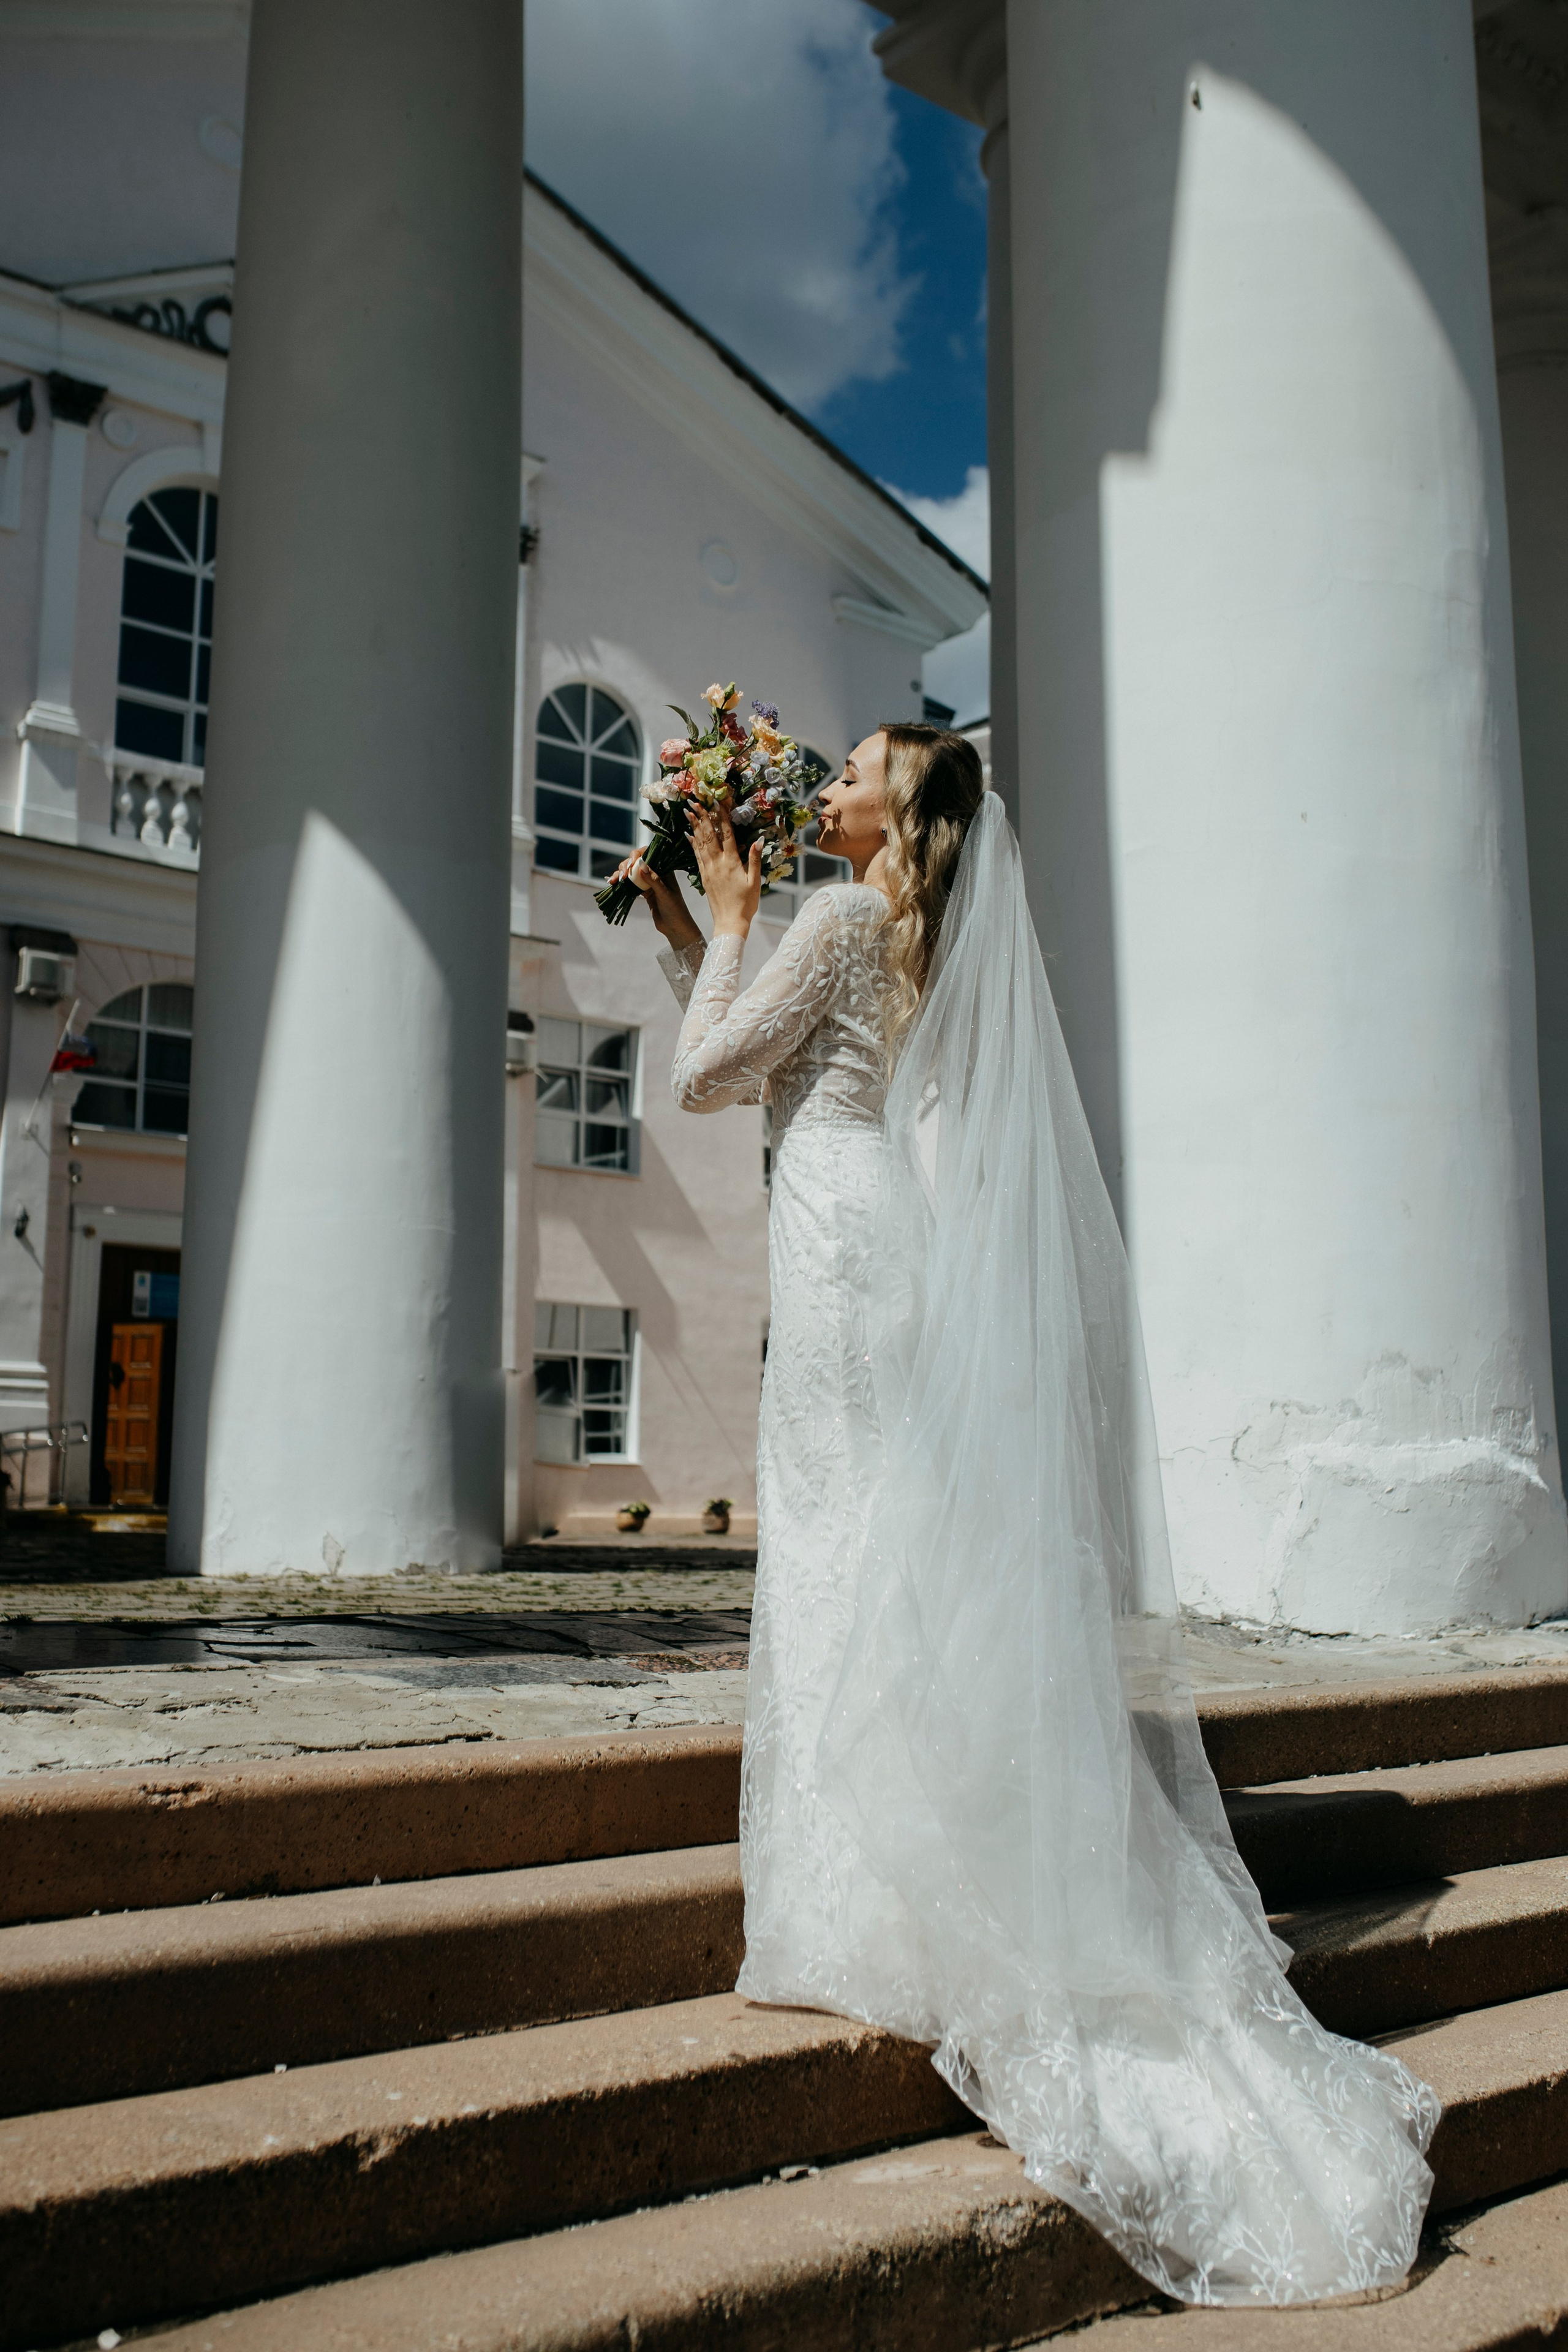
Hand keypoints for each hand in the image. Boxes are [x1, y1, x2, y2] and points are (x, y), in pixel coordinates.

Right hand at [610, 853, 701, 951]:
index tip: (631, 863)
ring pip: (632, 872)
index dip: (637, 855)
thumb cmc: (675, 909)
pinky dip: (622, 884)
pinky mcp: (643, 891)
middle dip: (626, 866)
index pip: (650, 854)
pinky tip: (613, 884)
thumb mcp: (664, 894)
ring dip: (621, 874)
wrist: (674, 927)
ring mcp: (649, 881)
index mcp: (665, 869)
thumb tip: (641, 864)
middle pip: (637, 862)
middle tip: (622, 876)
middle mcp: (656, 872)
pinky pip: (630, 884)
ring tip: (613, 881)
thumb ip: (653, 879)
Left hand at [688, 802, 761, 937]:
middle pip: (709, 835)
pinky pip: (696, 856)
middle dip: (703, 816)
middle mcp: (717, 864)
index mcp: (731, 863)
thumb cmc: (746, 904)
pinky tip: (689, 835)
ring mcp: (708, 870)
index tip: (718, 802)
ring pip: (700, 843)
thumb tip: (758, 839)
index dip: (723, 817)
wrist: (730, 923)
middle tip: (696, 801)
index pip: (727, 834)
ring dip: (695, 826)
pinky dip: (692, 843)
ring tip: (689, 812)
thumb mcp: (755, 881)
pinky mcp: (703, 877)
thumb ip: (754, 859)